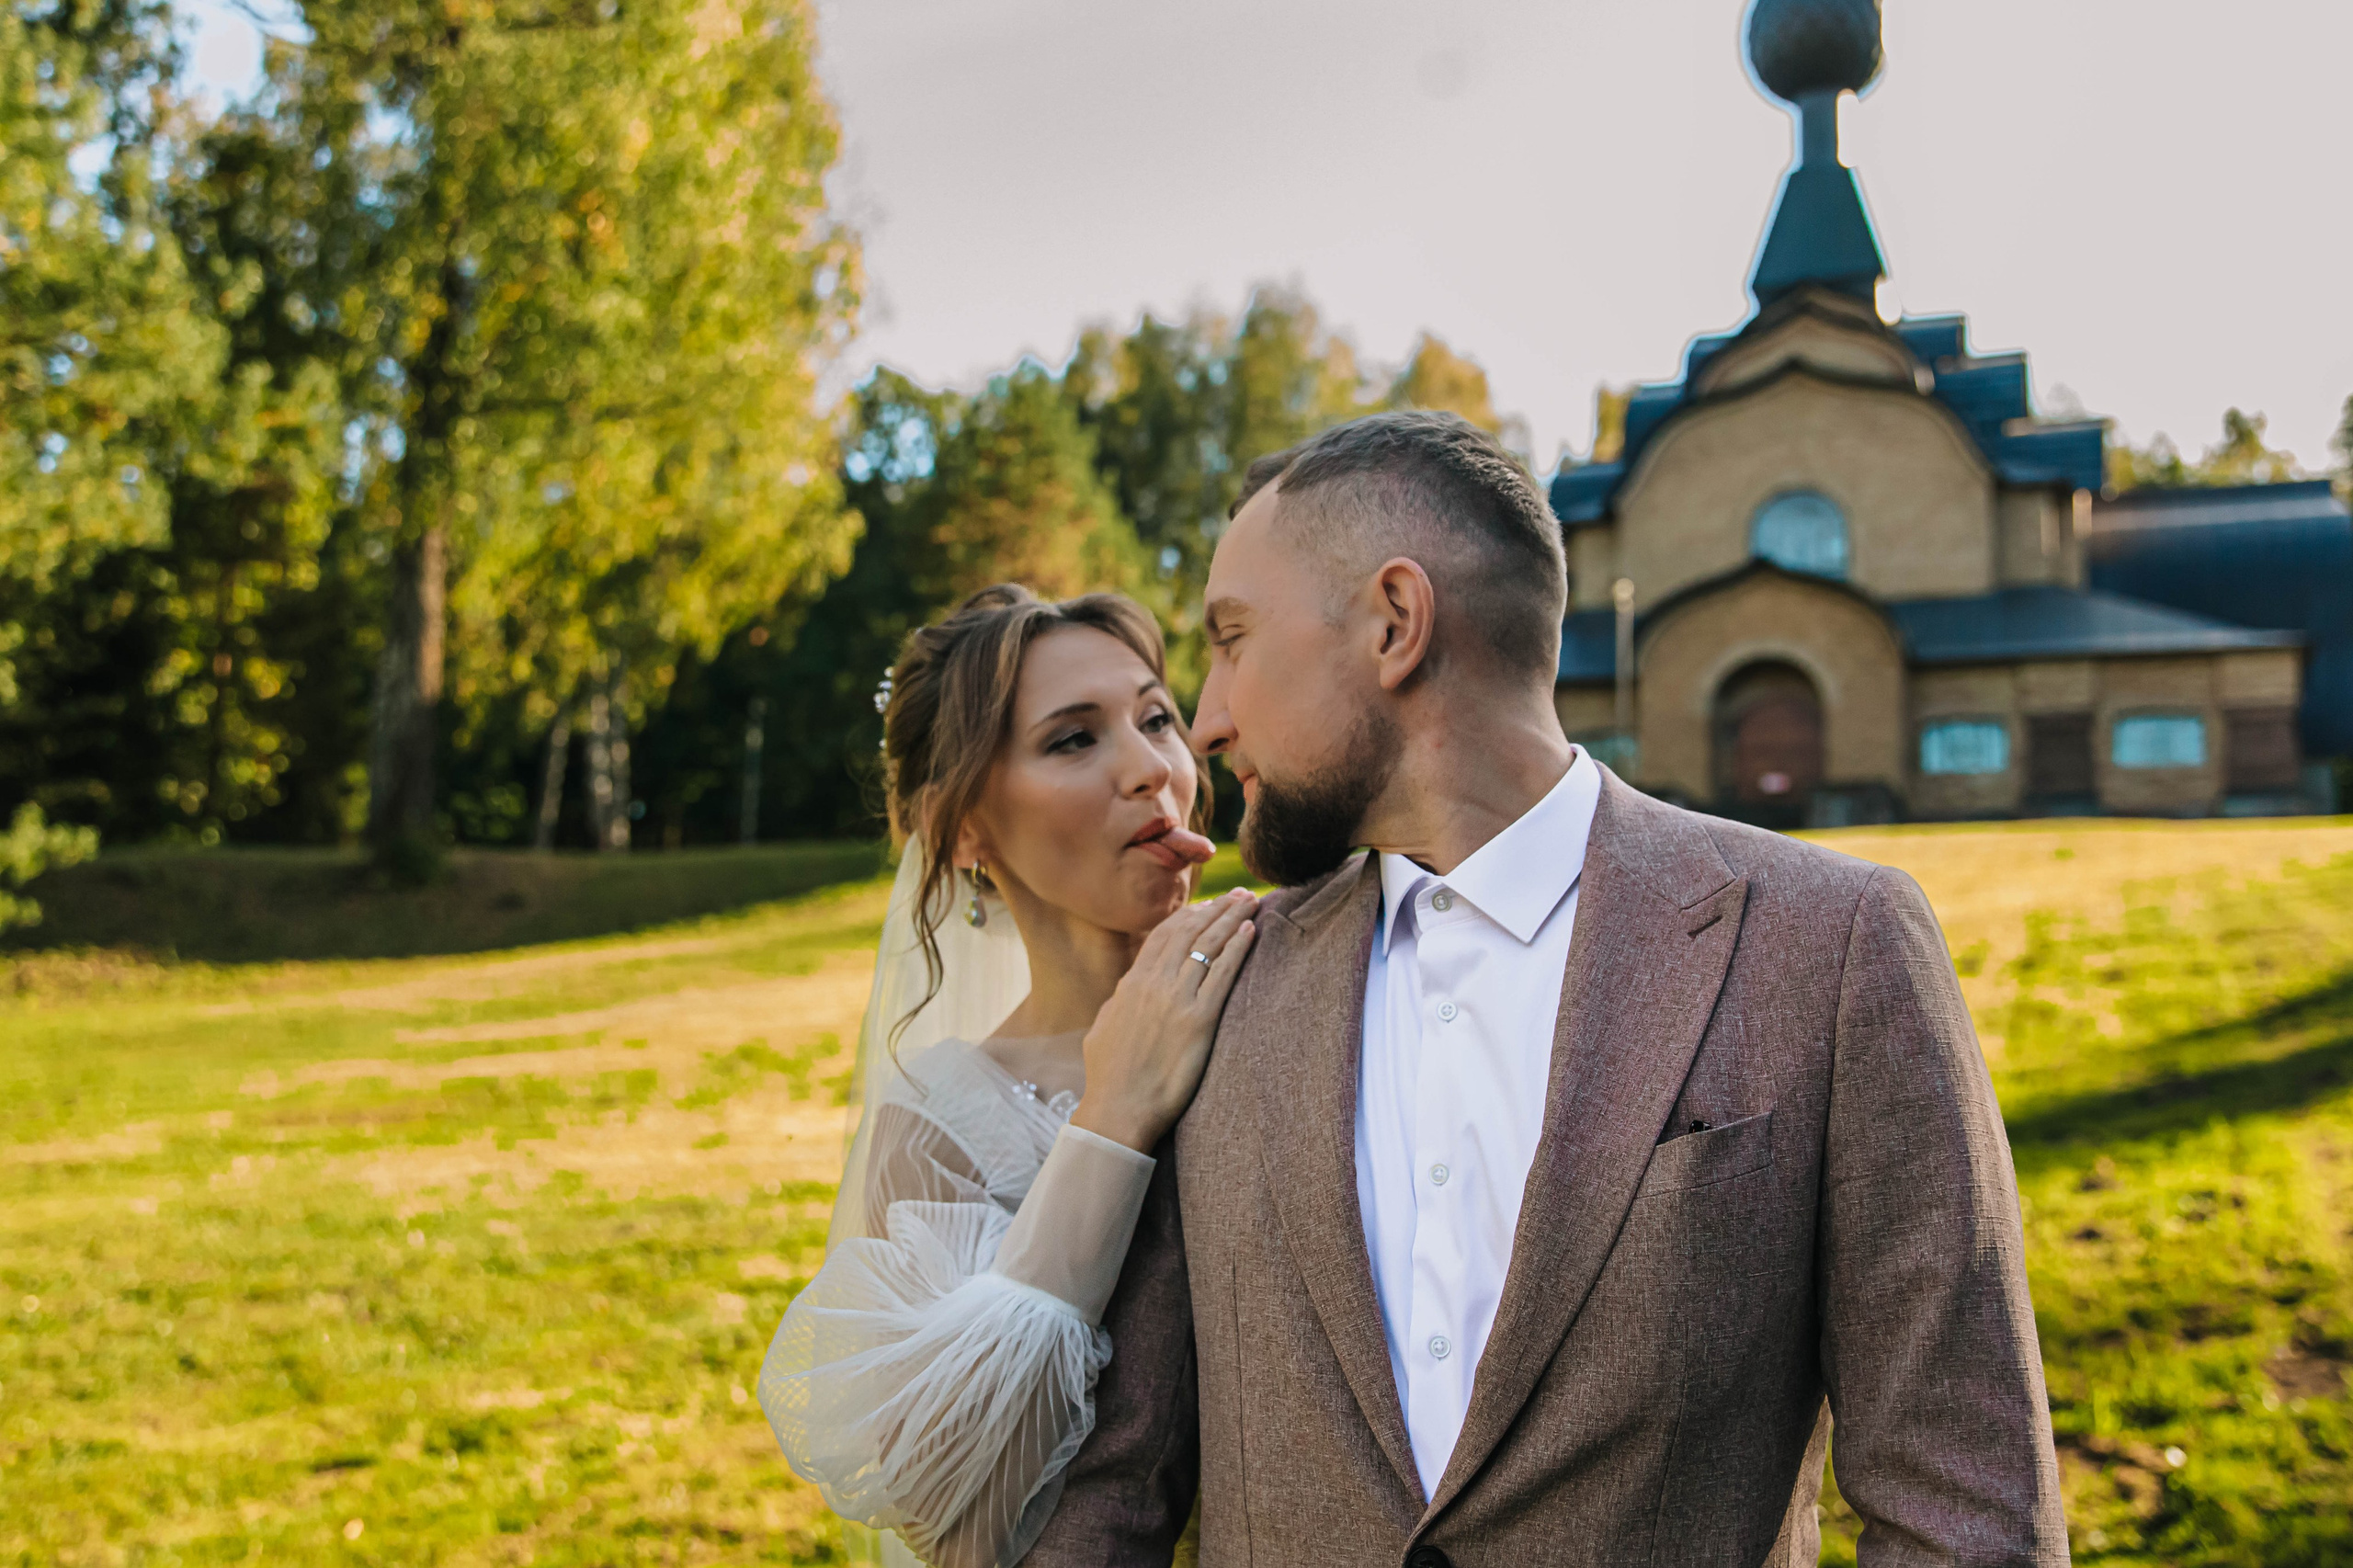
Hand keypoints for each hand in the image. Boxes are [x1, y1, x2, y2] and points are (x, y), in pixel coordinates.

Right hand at [1070, 887, 1258, 1152]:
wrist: (1118, 1109)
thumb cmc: (1109, 1077)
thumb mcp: (1104, 1028)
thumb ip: (1118, 1002)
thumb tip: (1126, 989)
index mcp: (1131, 984)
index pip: (1162, 936)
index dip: (1188, 916)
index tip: (1207, 905)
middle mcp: (1153, 984)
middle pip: (1189, 932)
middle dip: (1216, 908)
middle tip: (1238, 893)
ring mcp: (1177, 999)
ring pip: (1208, 945)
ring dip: (1232, 918)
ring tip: (1250, 900)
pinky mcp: (1199, 1020)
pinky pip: (1223, 973)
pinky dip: (1238, 948)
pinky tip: (1251, 930)